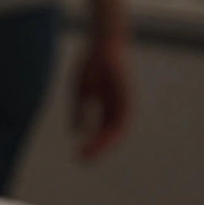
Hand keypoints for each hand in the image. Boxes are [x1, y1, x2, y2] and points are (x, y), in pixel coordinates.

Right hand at [72, 36, 132, 159]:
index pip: (101, 130)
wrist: (104, 44)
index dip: (91, 143)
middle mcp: (118, 106)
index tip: (78, 155)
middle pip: (110, 134)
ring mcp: (124, 102)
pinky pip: (122, 119)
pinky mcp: (127, 97)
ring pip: (117, 131)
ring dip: (103, 144)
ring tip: (89, 154)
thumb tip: (76, 132)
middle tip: (82, 160)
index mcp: (107, 105)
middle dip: (96, 148)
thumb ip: (80, 111)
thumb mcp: (81, 91)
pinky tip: (101, 139)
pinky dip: (112, 131)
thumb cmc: (92, 64)